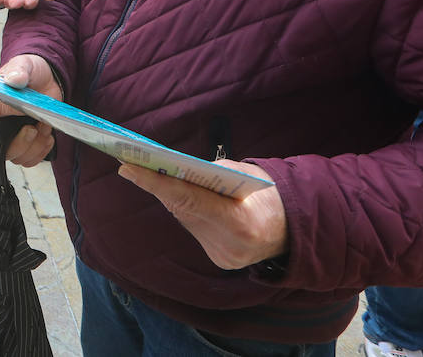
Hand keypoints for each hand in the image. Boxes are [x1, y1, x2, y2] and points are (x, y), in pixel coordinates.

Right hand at [0, 54, 57, 166]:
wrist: (46, 77)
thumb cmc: (30, 70)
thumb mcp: (24, 65)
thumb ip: (18, 71)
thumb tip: (14, 79)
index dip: (11, 127)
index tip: (26, 118)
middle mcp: (0, 121)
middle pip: (5, 149)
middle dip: (24, 143)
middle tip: (35, 128)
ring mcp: (14, 132)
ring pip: (19, 157)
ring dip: (36, 147)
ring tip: (45, 128)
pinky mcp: (28, 140)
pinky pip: (30, 158)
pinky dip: (42, 151)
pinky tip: (48, 136)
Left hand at [118, 161, 287, 269]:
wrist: (295, 229)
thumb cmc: (269, 194)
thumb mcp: (246, 174)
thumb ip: (213, 173)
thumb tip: (176, 169)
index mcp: (239, 223)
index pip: (188, 198)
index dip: (155, 182)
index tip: (127, 167)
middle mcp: (228, 246)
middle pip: (182, 209)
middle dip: (157, 185)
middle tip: (131, 163)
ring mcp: (223, 257)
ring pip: (185, 219)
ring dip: (170, 197)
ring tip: (148, 173)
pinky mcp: (219, 260)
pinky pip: (194, 229)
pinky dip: (186, 210)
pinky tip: (175, 194)